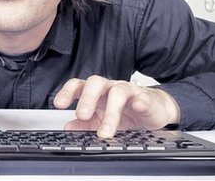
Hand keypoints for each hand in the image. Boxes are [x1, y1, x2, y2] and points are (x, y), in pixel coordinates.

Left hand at [53, 76, 179, 137]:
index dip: (67, 92)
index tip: (59, 104)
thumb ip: (85, 123)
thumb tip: (67, 127)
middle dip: (87, 98)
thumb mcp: (102, 118)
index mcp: (97, 92)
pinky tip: (137, 107)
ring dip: (111, 113)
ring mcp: (129, 91)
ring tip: (105, 132)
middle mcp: (110, 88)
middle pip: (96, 83)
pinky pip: (143, 97)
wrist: (154, 109)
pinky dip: (140, 102)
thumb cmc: (126, 111)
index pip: (79, 85)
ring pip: (118, 93)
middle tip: (81, 115)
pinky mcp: (146, 98)